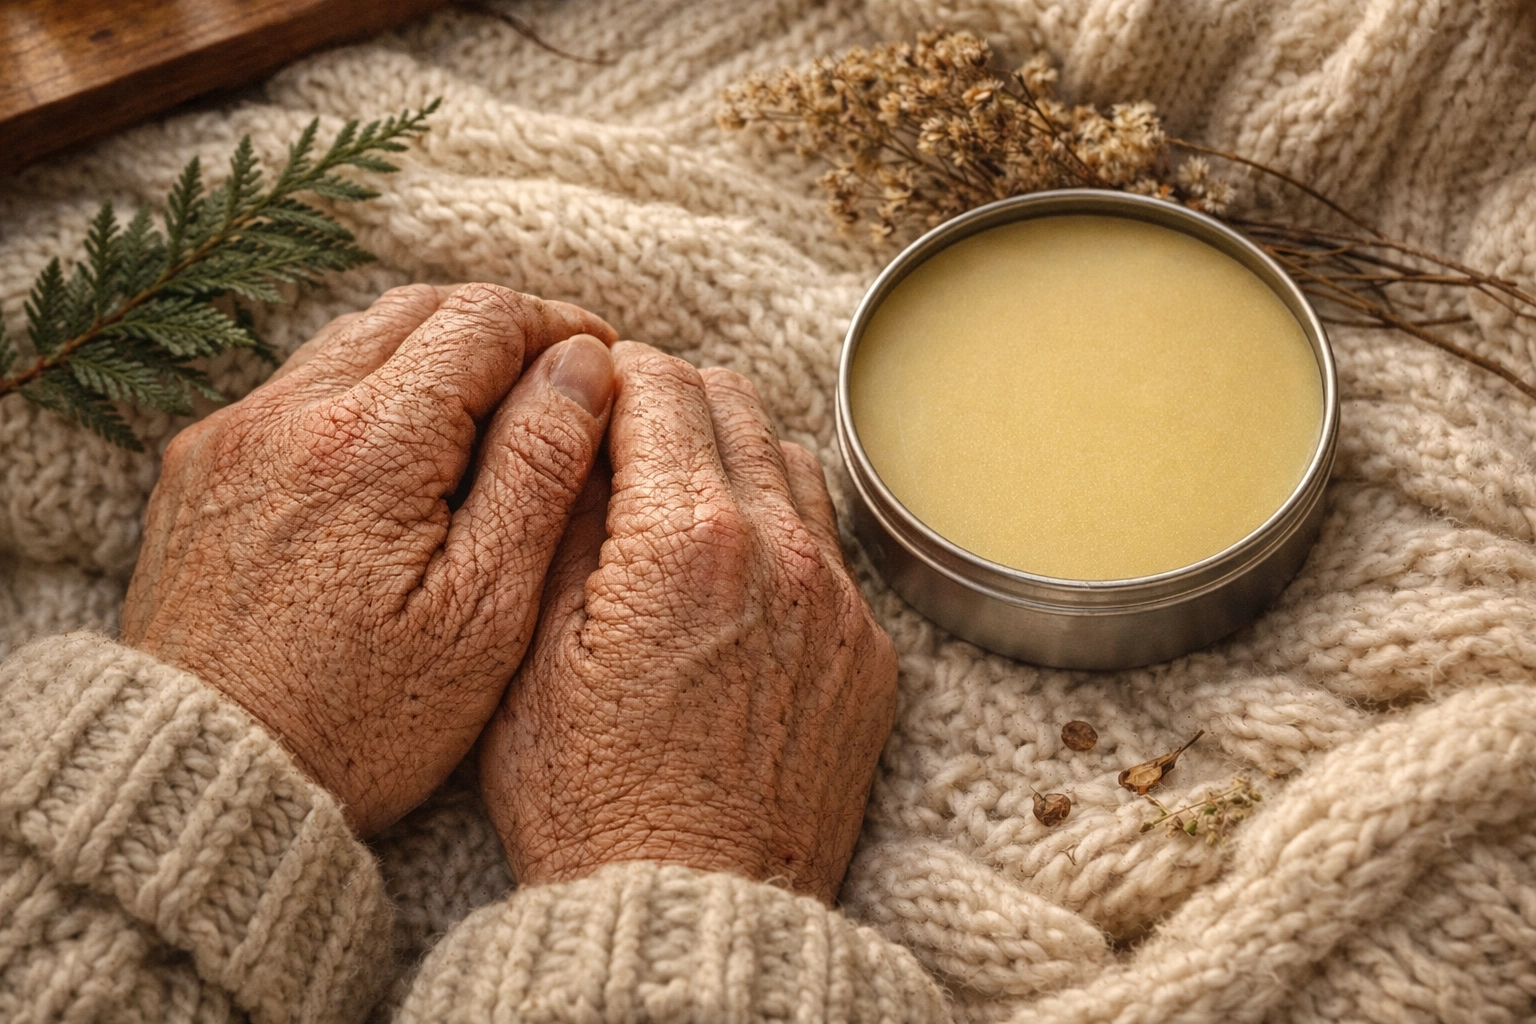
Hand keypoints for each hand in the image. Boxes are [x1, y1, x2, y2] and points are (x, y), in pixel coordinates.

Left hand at [121, 283, 617, 835]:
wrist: (206, 780)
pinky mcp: (197, 469)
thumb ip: (540, 469)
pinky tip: (400, 461)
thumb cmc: (361, 721)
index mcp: (370, 442)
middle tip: (552, 381)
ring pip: (351, 340)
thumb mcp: (486, 610)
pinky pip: (297, 390)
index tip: (598, 358)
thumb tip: (583, 366)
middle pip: (413, 309)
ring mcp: (230, 436)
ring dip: (429, 356)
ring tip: (486, 418)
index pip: (482, 318)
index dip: (556, 325)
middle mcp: (286, 413)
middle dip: (496, 329)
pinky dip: (365, 394)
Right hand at [479, 342, 898, 902]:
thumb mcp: (528, 659)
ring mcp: (838, 603)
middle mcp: (782, 552)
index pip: (659, 385)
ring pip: (794, 461)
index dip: (611, 373)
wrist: (695, 915)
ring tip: (681, 494)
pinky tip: (736, 571)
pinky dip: (782, 526)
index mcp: (687, 539)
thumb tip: (578, 434)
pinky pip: (831, 544)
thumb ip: (559, 525)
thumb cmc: (589, 804)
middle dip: (672, 397)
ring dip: (735, 452)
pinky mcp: (868, 653)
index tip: (586, 390)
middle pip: (734, 403)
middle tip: (625, 431)